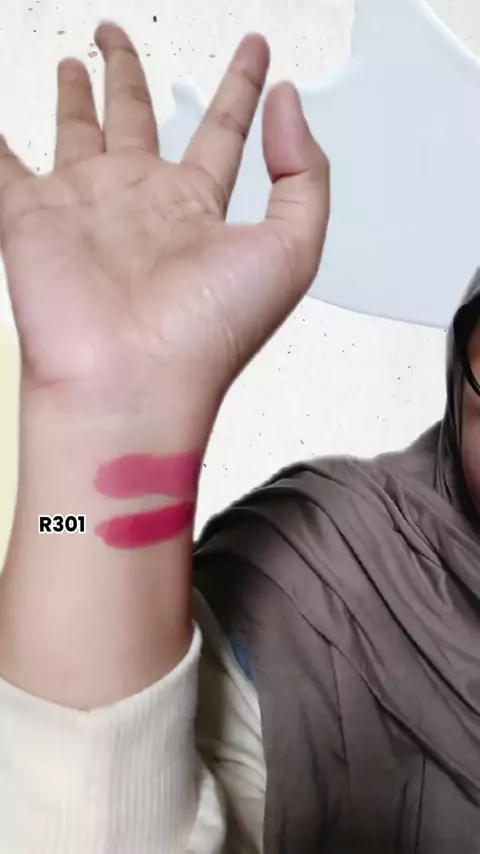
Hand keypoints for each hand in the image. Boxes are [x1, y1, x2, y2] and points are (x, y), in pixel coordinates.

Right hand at [0, 22, 328, 417]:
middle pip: (138, 120)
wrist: (133, 383)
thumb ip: (303, 174)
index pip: (223, 132)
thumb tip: (289, 104)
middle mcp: (141, 205)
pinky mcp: (31, 218)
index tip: (256, 52)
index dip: (241, 88)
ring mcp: (85, 208)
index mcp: (200, 212)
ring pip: (77, 131)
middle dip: (130, 75)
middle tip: (119, 38)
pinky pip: (6, 164)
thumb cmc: (209, 334)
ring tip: (76, 61)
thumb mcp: (291, 251)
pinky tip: (1, 122)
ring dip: (76, 96)